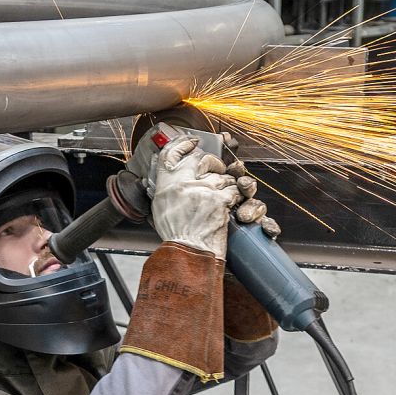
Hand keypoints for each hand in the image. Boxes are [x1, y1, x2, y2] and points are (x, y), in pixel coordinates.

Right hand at [147, 136, 240, 258]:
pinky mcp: (219, 200)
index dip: (183, 144)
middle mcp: (182, 184)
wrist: (187, 253)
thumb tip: (172, 176)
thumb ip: (167, 189)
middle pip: (201, 159)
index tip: (192, 141)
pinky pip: (233, 189)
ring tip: (222, 196)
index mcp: (166, 185)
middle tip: (216, 170)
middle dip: (213, 163)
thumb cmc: (176, 237)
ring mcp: (202, 190)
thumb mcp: (161, 209)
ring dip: (226, 185)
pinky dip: (235, 197)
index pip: (171, 153)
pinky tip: (230, 204)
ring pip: (222, 175)